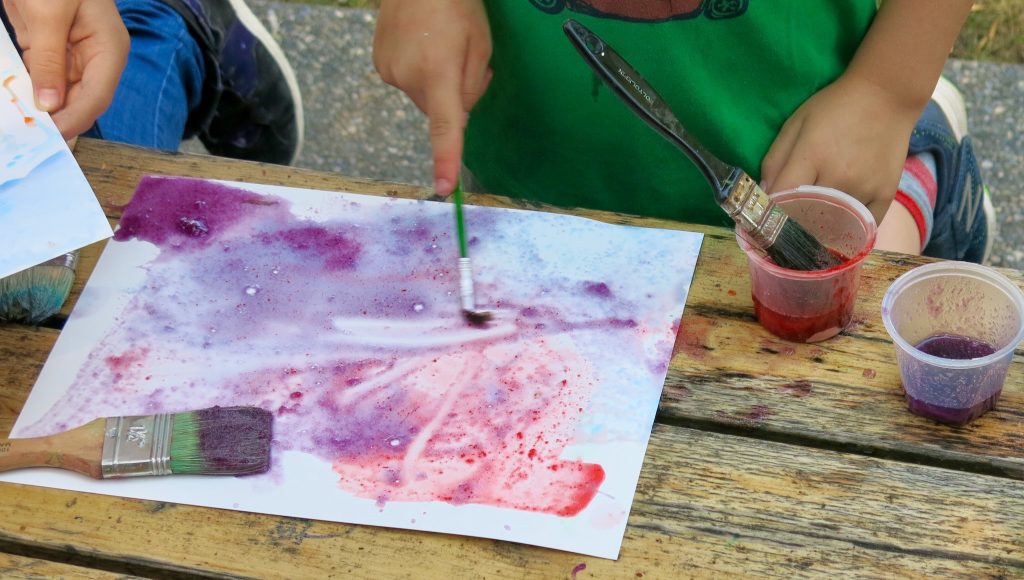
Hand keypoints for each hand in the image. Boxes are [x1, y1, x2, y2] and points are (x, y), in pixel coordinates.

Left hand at [3, 0, 128, 139]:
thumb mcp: (48, 14)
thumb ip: (49, 60)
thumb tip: (50, 105)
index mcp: (108, 49)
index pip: (96, 96)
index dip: (74, 119)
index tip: (50, 136)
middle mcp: (96, 56)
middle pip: (81, 100)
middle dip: (58, 118)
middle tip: (33, 138)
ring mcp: (73, 52)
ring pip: (60, 93)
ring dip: (40, 107)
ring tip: (23, 126)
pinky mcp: (49, 46)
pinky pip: (42, 76)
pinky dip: (29, 89)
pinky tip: (16, 103)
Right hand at [373, 0, 491, 195]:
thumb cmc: (456, 5)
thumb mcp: (480, 44)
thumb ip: (473, 86)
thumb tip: (461, 115)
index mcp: (439, 73)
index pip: (445, 126)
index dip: (446, 158)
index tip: (443, 187)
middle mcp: (409, 78)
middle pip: (439, 110)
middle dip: (453, 95)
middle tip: (460, 58)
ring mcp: (390, 72)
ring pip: (423, 98)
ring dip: (435, 82)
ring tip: (436, 44)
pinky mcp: (380, 65)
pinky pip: (408, 83)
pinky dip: (418, 72)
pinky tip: (420, 44)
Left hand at [760, 72, 921, 224]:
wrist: (887, 95)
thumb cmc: (834, 107)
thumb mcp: (795, 124)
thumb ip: (774, 160)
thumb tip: (764, 195)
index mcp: (811, 156)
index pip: (782, 199)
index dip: (769, 212)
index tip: (764, 219)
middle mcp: (838, 176)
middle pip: (806, 219)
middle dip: (793, 226)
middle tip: (788, 228)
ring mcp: (864, 188)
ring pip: (834, 228)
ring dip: (821, 231)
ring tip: (814, 228)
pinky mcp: (885, 195)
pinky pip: (863, 228)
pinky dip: (849, 231)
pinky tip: (840, 226)